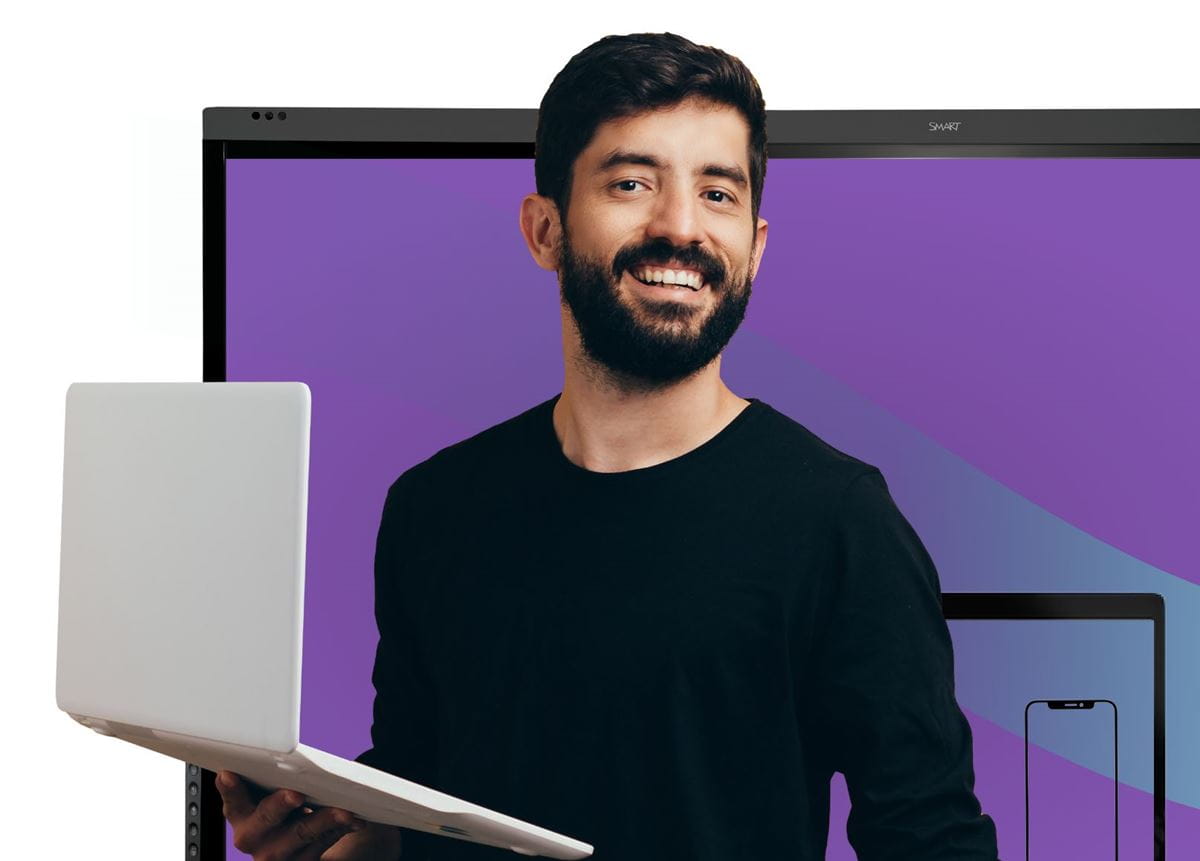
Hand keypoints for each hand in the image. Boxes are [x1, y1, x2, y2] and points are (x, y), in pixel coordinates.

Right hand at [215, 770, 401, 859]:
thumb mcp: (265, 795)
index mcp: (240, 816)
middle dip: (281, 805)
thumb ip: (264, 779)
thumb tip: (277, 754)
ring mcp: (276, 855)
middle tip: (296, 794)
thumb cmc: (279, 811)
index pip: (232, 800)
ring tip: (344, 810)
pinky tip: (355, 821)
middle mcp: (252, 838)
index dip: (230, 789)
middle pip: (267, 818)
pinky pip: (323, 844)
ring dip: (325, 820)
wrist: (293, 847)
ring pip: (302, 834)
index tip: (229, 774)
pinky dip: (341, 829)